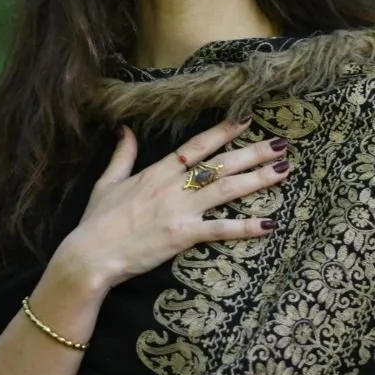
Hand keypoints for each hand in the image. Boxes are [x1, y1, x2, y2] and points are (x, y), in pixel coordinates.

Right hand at [61, 116, 288, 290]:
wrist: (90, 254)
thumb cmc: (97, 221)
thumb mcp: (108, 182)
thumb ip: (122, 154)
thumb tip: (125, 129)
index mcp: (157, 171)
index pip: (196, 146)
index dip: (223, 131)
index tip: (246, 120)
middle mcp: (173, 186)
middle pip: (220, 163)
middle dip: (253, 152)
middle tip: (281, 143)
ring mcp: (180, 210)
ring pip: (226, 189)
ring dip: (258, 179)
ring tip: (284, 170)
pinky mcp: (183, 236)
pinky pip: (220, 229)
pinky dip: (245, 227)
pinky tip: (269, 223)